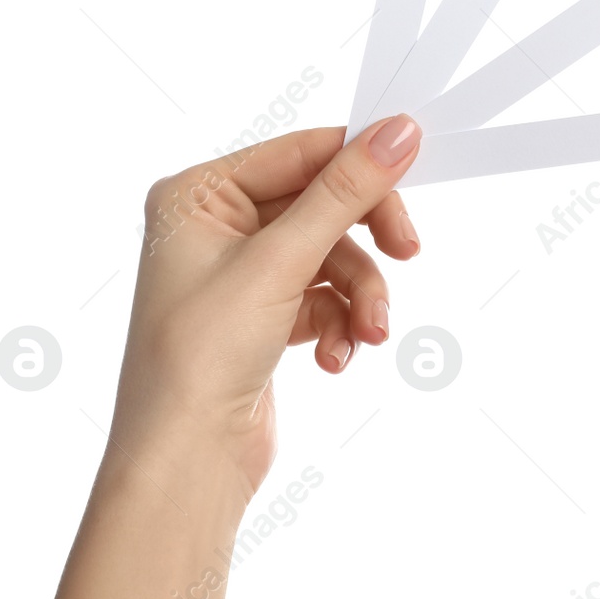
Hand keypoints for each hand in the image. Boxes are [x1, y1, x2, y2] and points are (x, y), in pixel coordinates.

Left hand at [115, 116, 422, 495]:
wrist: (184, 465)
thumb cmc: (199, 360)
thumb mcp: (280, 263)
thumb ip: (344, 194)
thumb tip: (397, 133)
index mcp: (198, 196)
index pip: (300, 154)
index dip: (359, 163)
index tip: (416, 167)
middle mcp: (215, 227)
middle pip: (323, 205)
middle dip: (365, 244)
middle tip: (408, 253)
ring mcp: (240, 274)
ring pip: (333, 258)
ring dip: (360, 296)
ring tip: (369, 334)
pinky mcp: (263, 317)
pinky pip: (325, 298)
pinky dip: (340, 324)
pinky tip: (336, 357)